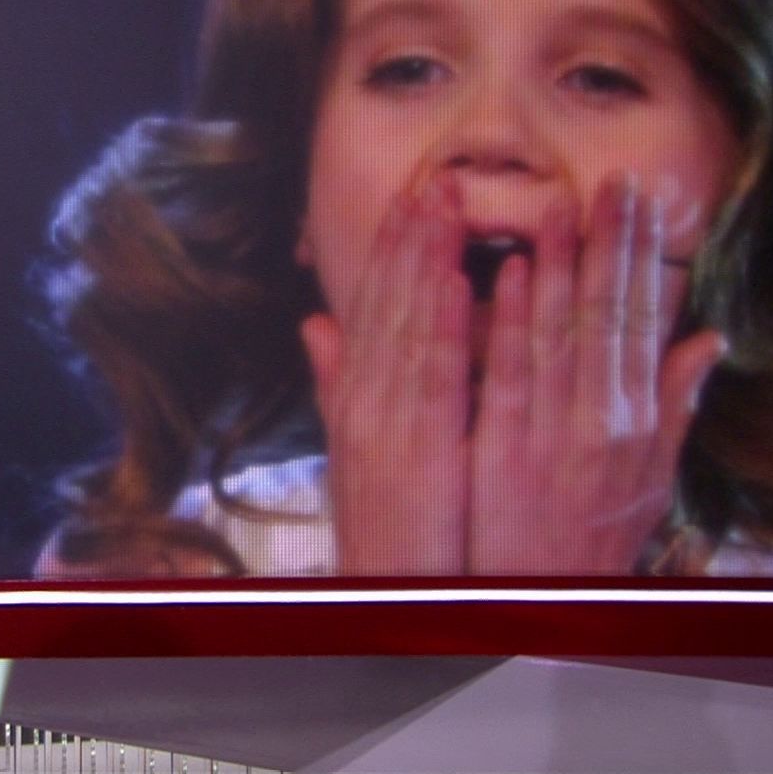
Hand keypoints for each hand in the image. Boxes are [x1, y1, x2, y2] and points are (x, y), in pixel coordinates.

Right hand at [301, 178, 469, 574]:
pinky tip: (456, 283)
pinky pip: (432, 380)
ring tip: (445, 204)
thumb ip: (337, 383)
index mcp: (356, 400)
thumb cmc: (384, 530)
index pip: (372, 308)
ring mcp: (387, 425)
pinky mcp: (415, 451)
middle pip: (385, 305)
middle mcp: (365, 403)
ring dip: (424, 261)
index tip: (410, 197)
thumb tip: (315, 324)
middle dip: (408, 238)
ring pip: (407, 326)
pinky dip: (442, 328)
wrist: (383, 597)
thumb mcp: (354, 448)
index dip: (389, 250)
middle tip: (433, 176)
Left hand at [466, 175, 724, 573]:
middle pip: (607, 316)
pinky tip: (505, 274)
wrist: (543, 603)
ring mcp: (551, 435)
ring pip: (558, 335)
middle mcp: (602, 422)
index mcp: (637, 420)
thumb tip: (710, 337)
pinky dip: (509, 322)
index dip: (643, 257)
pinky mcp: (502, 450)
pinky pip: (506, 375)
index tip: (643, 201)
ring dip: (558, 265)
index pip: (641, 320)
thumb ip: (676, 404)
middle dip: (611, 244)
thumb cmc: (591, 537)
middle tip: (614, 180)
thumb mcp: (650, 476)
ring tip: (560, 204)